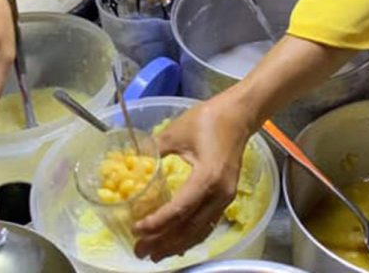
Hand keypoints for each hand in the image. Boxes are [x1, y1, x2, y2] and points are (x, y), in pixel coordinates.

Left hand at [133, 92, 255, 260]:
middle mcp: (219, 193)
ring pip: (200, 230)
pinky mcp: (226, 197)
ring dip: (176, 245)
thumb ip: (153, 150)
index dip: (157, 223)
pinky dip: (190, 237)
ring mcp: (225, 198)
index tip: (137, 229)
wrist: (238, 115)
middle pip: (189, 228)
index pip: (180, 209)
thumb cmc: (208, 120)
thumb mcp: (176, 131)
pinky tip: (177, 244)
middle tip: (139, 252)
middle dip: (163, 243)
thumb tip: (130, 163)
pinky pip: (207, 224)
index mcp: (208, 177)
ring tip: (154, 254)